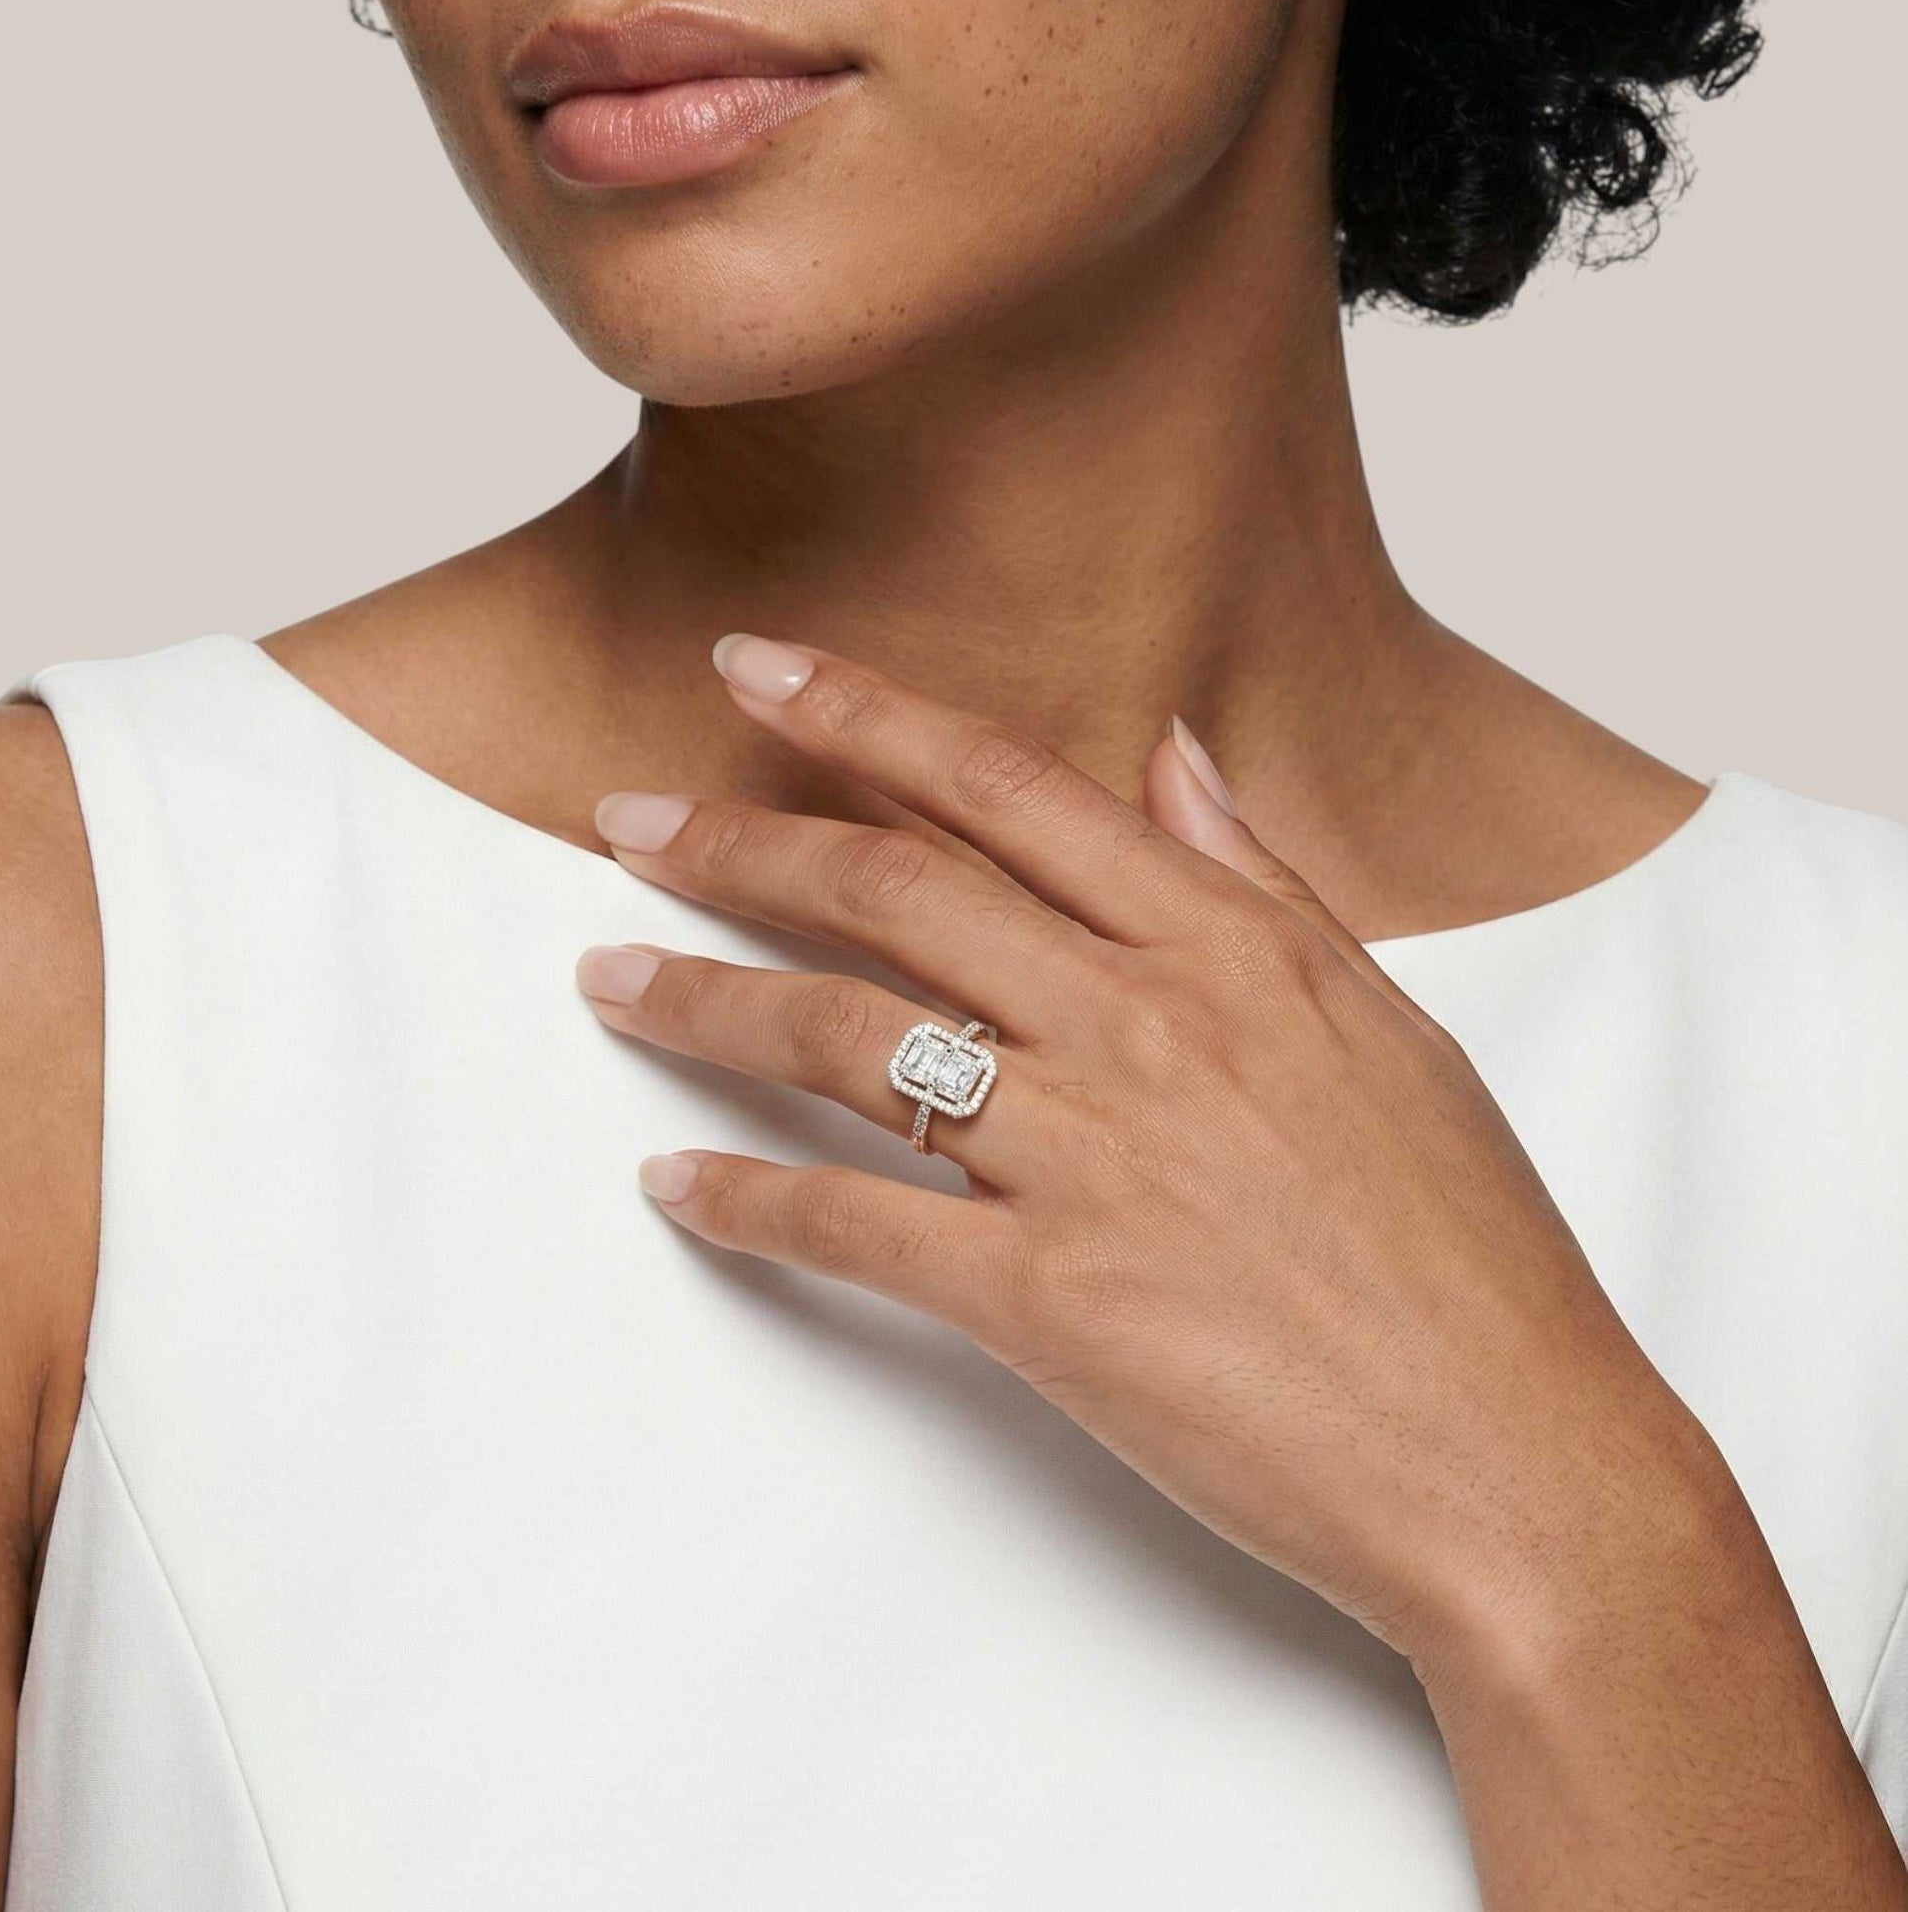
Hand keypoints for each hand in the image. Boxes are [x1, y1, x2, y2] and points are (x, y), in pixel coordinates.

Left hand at [578, 635, 1723, 1672]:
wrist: (1519, 1459)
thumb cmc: (1467, 1251)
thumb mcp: (1389, 1028)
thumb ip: (1263, 884)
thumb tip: (1175, 758)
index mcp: (1227, 948)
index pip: (1004, 789)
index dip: (861, 715)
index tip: (752, 669)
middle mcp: (1143, 1026)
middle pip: (890, 892)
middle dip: (735, 842)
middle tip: (619, 818)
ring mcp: (1091, 1159)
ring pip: (847, 1039)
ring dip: (704, 1001)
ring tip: (608, 978)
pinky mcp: (1049, 1300)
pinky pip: (856, 1226)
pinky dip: (749, 1200)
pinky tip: (676, 1183)